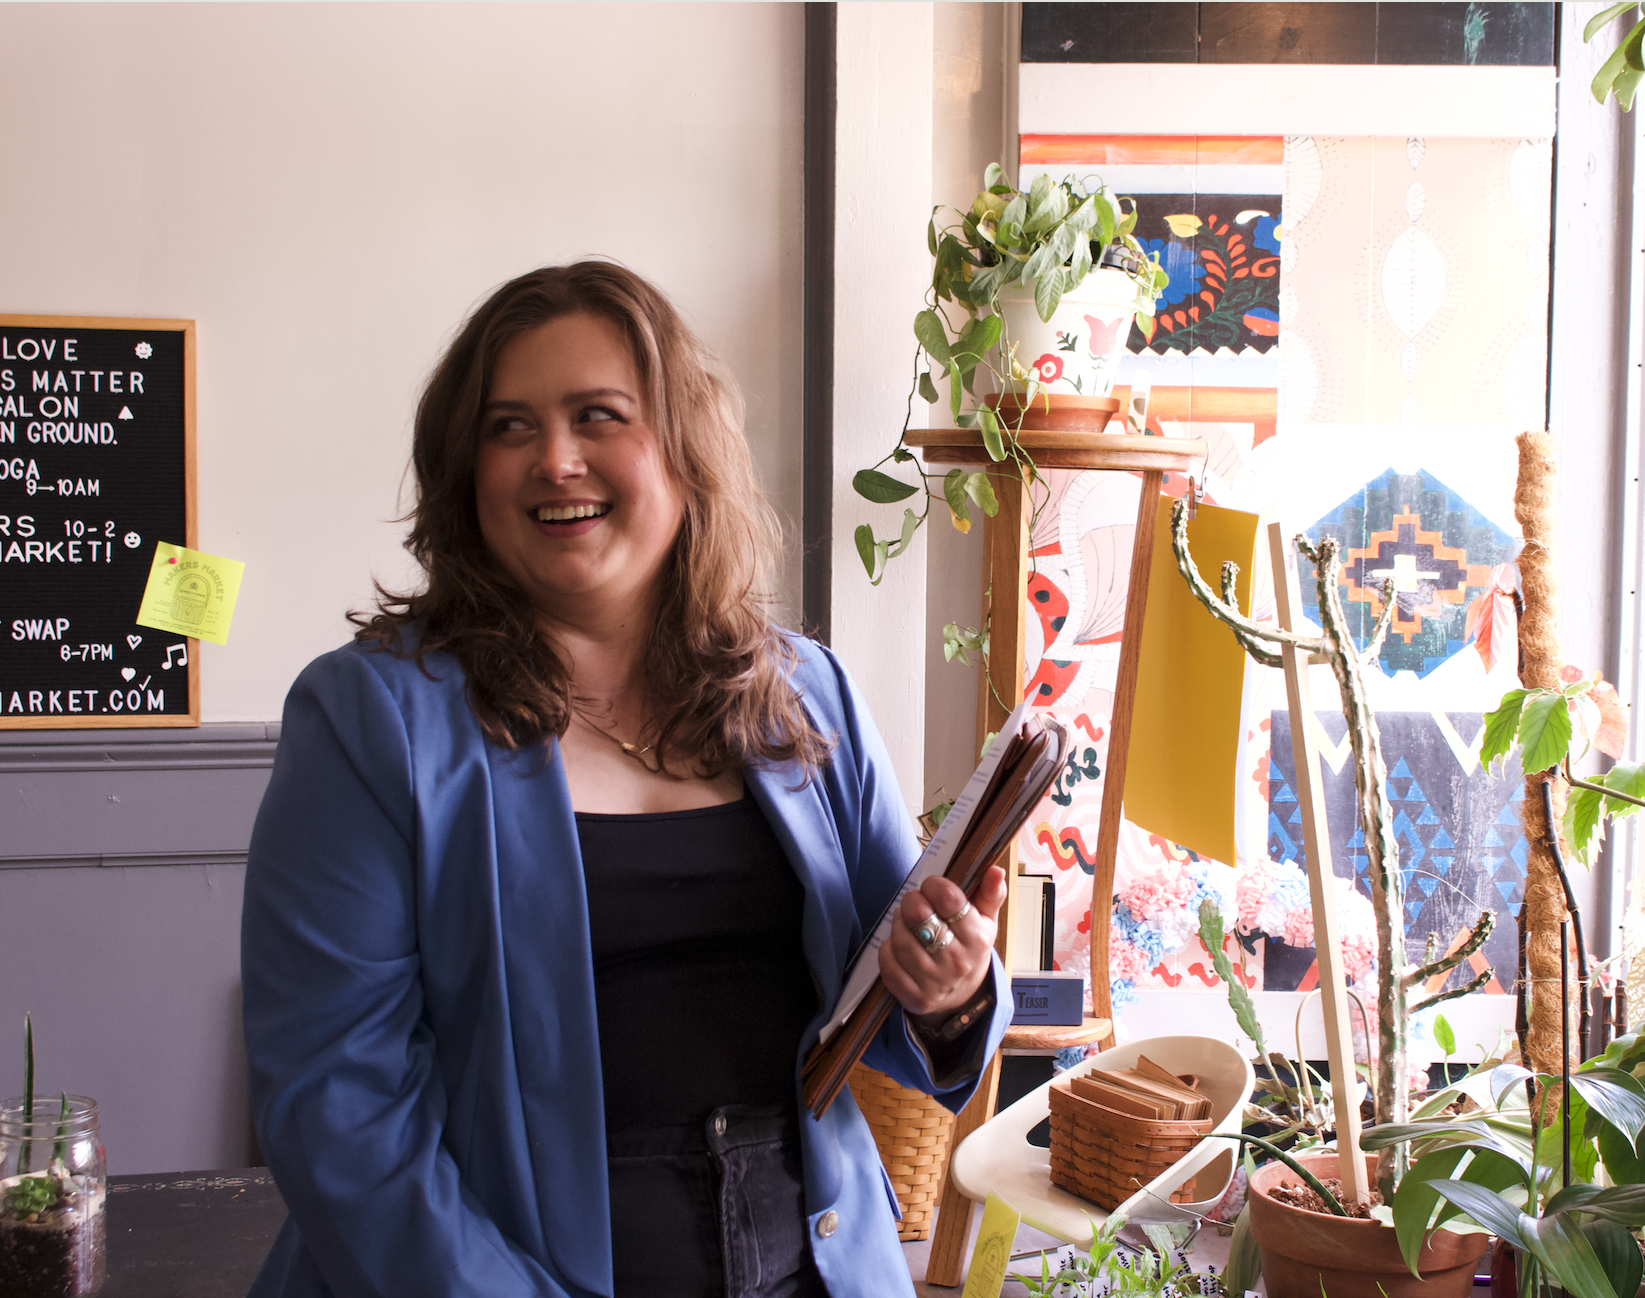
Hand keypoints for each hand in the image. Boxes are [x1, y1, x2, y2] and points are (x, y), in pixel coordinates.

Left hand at [877, 866, 1006, 1028]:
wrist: (963, 996)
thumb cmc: (970, 949)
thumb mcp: (986, 922)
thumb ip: (991, 893)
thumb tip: (995, 870)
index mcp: (977, 938)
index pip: (949, 898)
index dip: (933, 885)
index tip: (931, 888)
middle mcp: (957, 961)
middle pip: (919, 916)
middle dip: (911, 901)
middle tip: (914, 903)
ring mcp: (934, 982)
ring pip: (901, 938)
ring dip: (898, 924)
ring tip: (906, 922)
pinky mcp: (914, 996)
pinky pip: (888, 962)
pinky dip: (888, 949)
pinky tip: (898, 945)